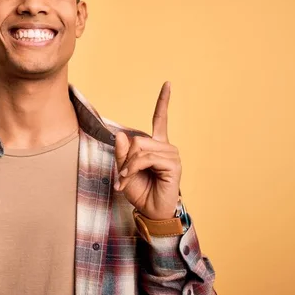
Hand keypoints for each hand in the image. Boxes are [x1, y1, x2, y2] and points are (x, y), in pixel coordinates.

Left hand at [114, 82, 180, 219]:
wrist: (151, 211)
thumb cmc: (140, 191)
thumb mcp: (124, 171)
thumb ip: (122, 153)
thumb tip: (121, 135)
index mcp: (156, 146)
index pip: (160, 118)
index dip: (163, 101)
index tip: (168, 83)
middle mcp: (166, 147)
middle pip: (138, 139)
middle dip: (125, 158)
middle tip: (122, 175)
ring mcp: (171, 155)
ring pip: (140, 148)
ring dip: (128, 165)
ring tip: (126, 179)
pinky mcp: (173, 164)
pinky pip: (147, 158)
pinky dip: (134, 167)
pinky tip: (131, 179)